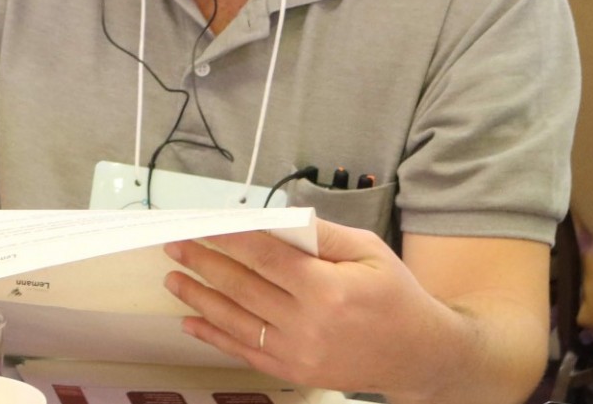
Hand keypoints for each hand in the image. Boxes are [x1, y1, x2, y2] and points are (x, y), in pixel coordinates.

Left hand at [164, 220, 448, 397]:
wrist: (420, 354)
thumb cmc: (395, 295)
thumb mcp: (368, 251)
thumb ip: (321, 234)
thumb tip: (275, 219)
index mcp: (328, 288)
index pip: (264, 257)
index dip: (228, 239)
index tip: (200, 226)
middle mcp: (308, 323)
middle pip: (242, 287)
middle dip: (203, 263)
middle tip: (175, 246)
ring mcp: (299, 352)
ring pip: (236, 321)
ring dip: (199, 298)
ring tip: (173, 279)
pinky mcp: (295, 373)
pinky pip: (246, 352)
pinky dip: (215, 337)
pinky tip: (192, 322)